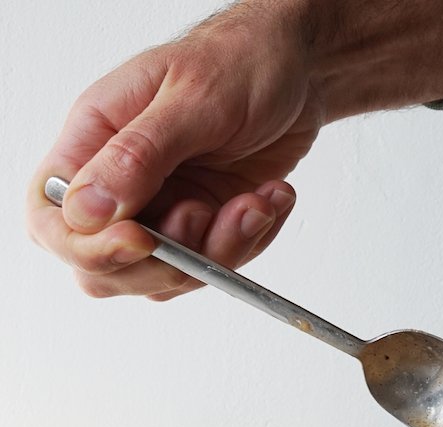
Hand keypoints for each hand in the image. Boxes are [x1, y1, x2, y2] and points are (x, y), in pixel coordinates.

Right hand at [26, 0, 442, 300]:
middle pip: (111, 269)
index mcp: (92, 139)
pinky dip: (253, 248)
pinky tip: (273, 201)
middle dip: (177, 257)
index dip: (95, 247)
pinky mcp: (209, 224)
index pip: (56, 223)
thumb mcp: (191, 96)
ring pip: (174, 279)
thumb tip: (84, 215)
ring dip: (227, 252)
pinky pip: (223, 268)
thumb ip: (135, 159)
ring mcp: (166, 207)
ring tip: (261, 198)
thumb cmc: (252, 54)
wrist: (310, 63)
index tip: (152, 237)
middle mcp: (121, 180)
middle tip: (221, 215)